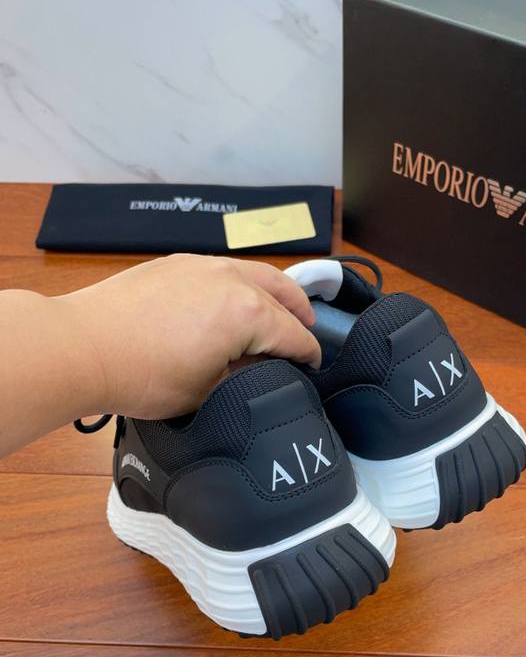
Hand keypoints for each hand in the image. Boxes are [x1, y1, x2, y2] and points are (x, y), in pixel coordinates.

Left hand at [59, 254, 319, 418]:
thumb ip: (244, 378)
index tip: (312, 369)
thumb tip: (258, 367)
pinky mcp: (176, 263)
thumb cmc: (143, 376)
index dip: (308, 356)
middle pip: (283, 292)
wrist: (82, 346)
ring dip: (273, 293)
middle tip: (307, 333)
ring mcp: (202, 264)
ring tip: (278, 311)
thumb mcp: (207, 394)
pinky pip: (223, 269)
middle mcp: (232, 278)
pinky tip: (232, 301)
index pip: (294, 335)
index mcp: (248, 313)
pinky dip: (240, 284)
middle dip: (300, 313)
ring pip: (254, 273)